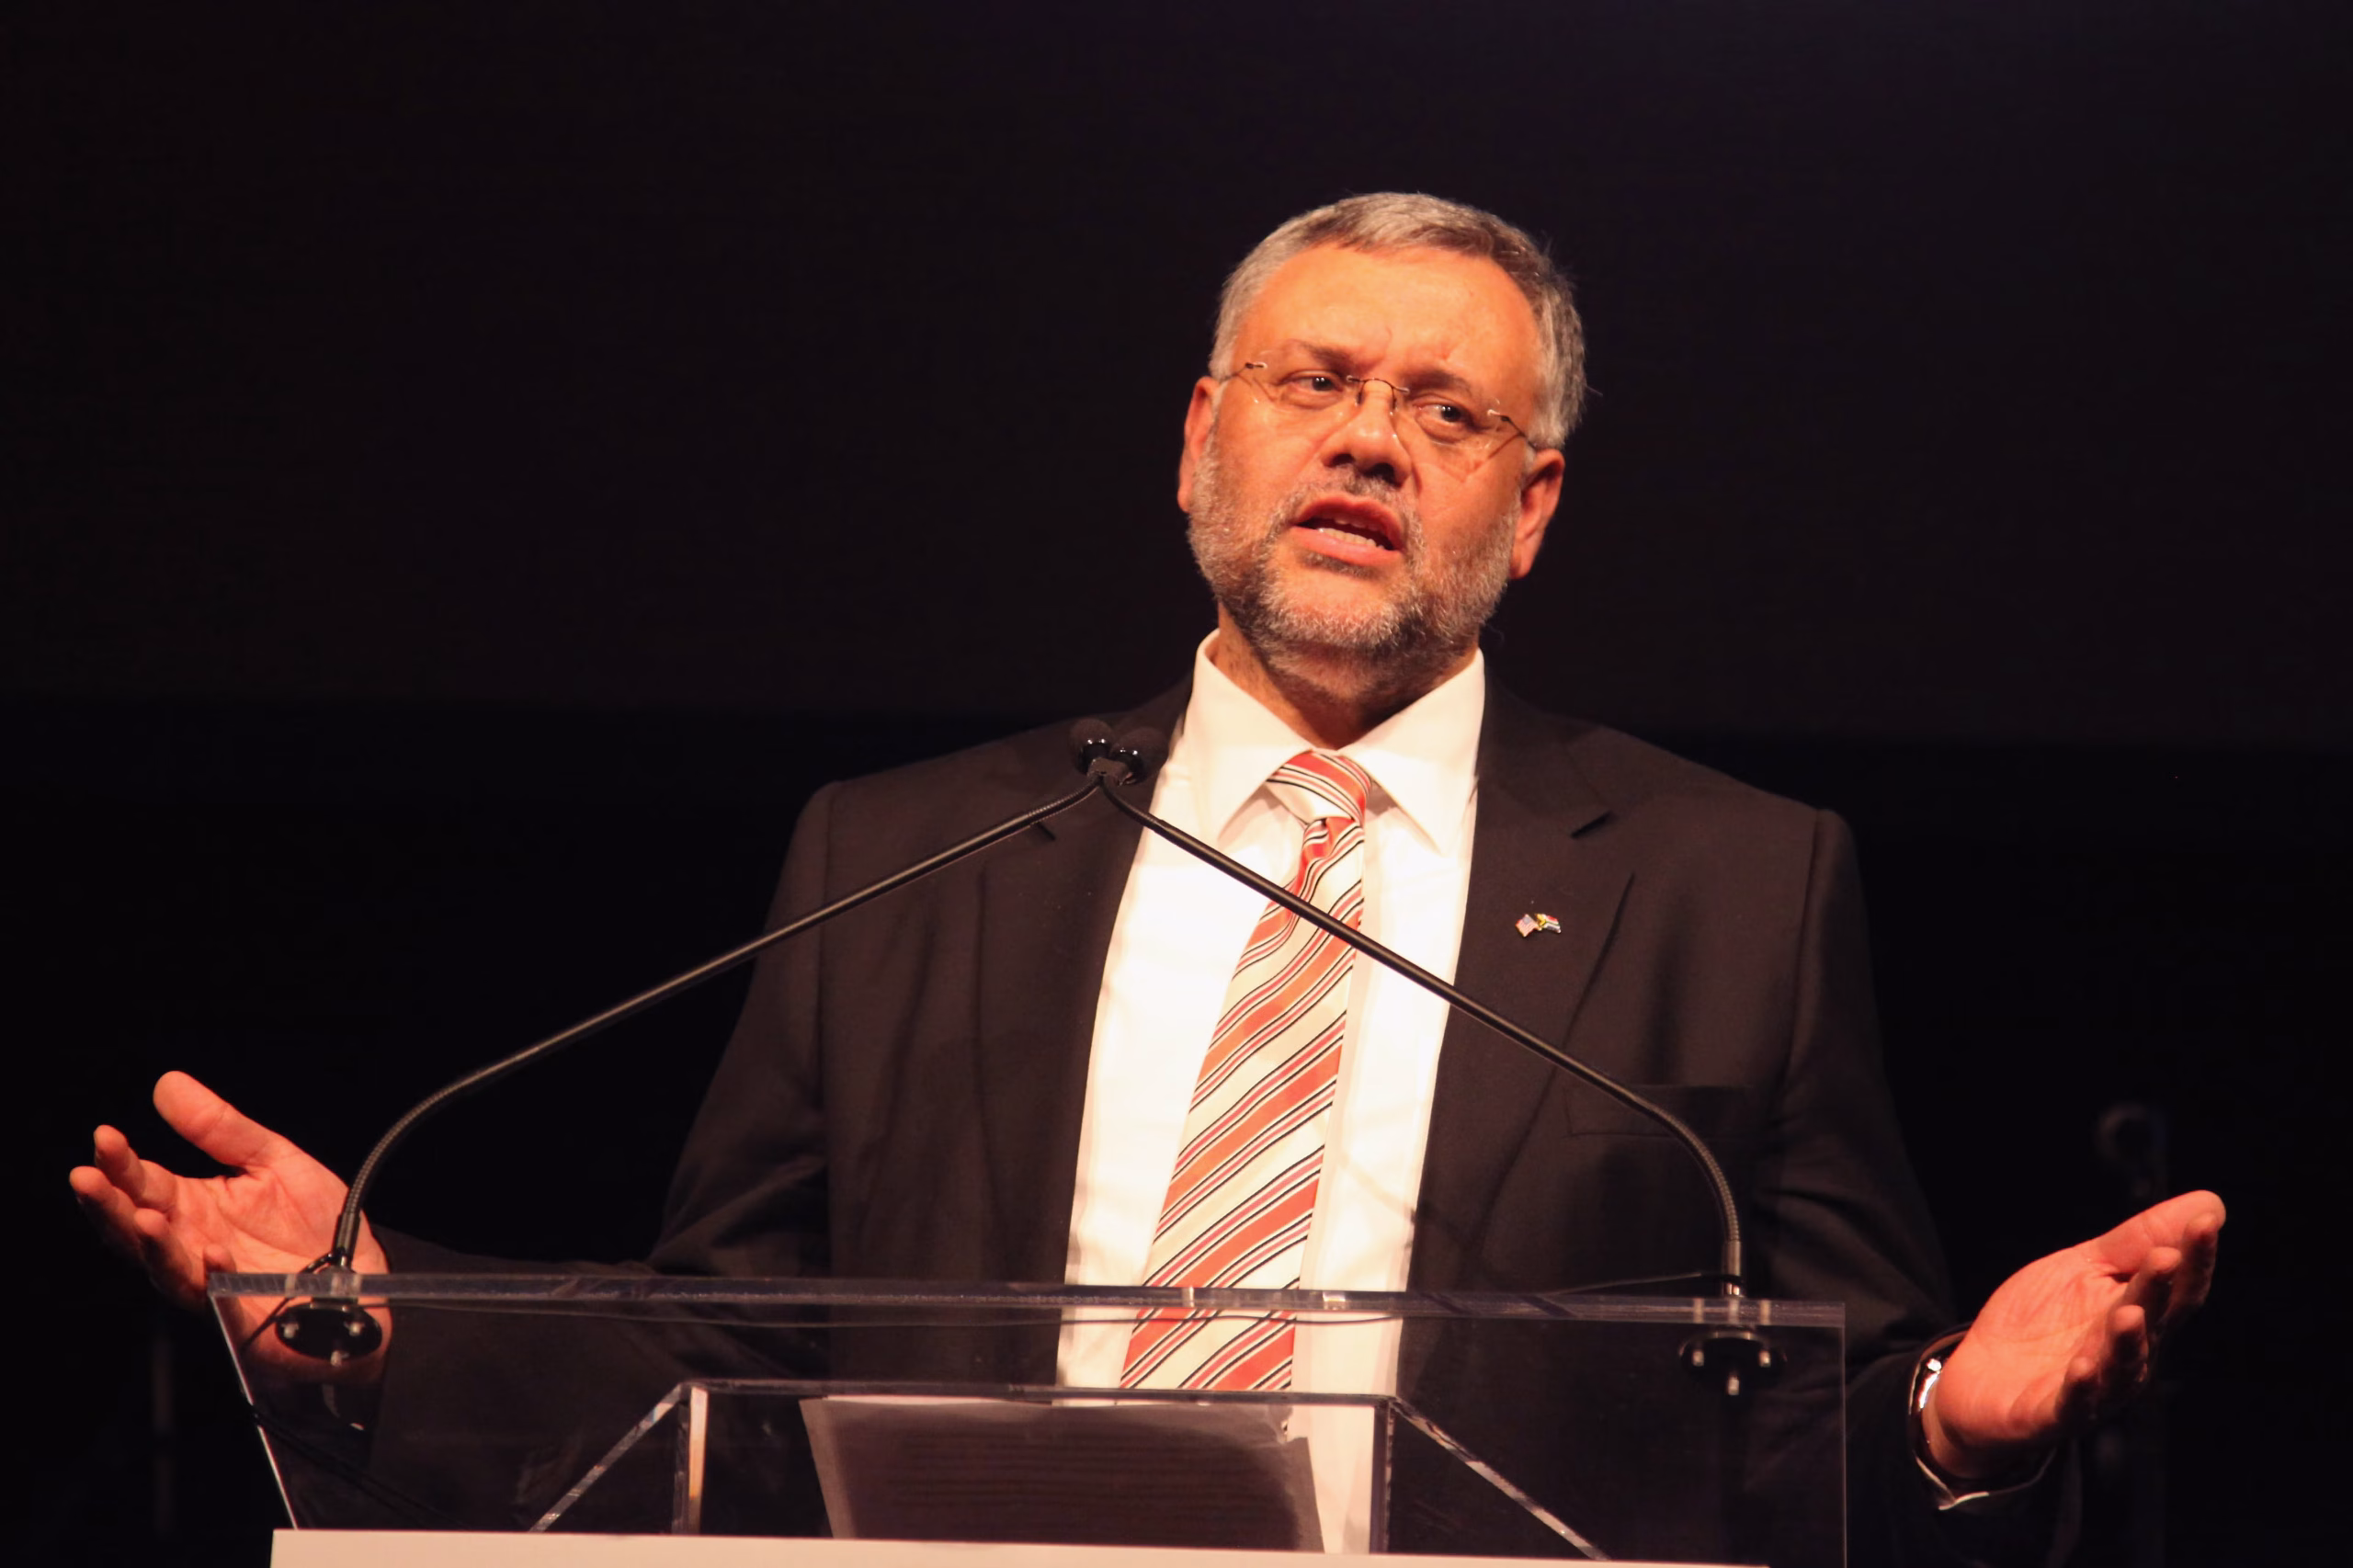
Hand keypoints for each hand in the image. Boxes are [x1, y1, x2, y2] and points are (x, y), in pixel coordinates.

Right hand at [70, 1071, 389, 1376]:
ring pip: (169, 1270)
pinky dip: (216, 1278)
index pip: (144, 1185)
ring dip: (153, 1246)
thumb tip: (168, 1084)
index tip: (105, 1137)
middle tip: (88, 1178)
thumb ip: (220, 1129)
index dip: (120, 1164)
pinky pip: (225, 1300)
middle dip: (109, 1206)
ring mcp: (216, 1284)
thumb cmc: (310, 1222)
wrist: (358, 1271)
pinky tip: (213, 1253)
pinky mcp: (248, 1314)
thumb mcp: (272, 1160)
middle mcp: (193, 1247)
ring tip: (142, 1216)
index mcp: (194, 1209)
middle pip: (136, 1231)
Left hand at [1923, 1189, 2224, 1479]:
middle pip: (2153, 1322)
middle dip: (2160, 1291)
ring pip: (2121, 1367)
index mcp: (2140, 1317)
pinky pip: (2073, 1403)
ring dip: (2127, 1342)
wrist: (1981, 1378)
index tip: (2206, 1223)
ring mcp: (2095, 1389)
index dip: (2195, 1258)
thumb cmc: (2042, 1321)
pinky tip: (2082, 1369)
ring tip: (2128, 1313)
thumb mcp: (2083, 1270)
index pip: (2178, 1288)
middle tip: (2167, 1258)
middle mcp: (2128, 1356)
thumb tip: (2209, 1204)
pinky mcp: (2053, 1413)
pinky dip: (2081, 1388)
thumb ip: (2135, 1243)